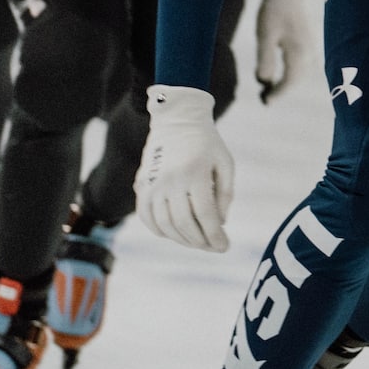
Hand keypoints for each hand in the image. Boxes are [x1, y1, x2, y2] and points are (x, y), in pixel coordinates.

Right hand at [134, 85, 233, 251]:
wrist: (177, 121)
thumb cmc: (207, 143)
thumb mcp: (226, 163)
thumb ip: (226, 194)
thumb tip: (220, 223)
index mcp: (195, 173)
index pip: (205, 215)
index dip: (215, 235)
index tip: (225, 247)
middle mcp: (171, 180)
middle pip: (184, 224)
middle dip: (201, 241)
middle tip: (213, 247)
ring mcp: (153, 185)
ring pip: (165, 225)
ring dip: (182, 240)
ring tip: (198, 242)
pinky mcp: (142, 186)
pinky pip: (147, 218)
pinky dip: (160, 231)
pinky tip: (175, 234)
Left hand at [255, 0, 322, 101]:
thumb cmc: (274, 10)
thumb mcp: (265, 35)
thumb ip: (265, 59)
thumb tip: (264, 81)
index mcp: (298, 53)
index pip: (289, 81)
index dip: (278, 94)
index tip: (265, 102)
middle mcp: (308, 53)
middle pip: (297, 80)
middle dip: (282, 91)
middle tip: (265, 99)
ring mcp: (310, 47)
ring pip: (300, 73)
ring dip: (287, 83)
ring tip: (270, 89)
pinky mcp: (307, 42)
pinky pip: (301, 65)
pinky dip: (291, 73)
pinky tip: (280, 73)